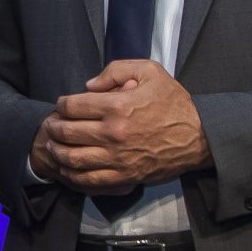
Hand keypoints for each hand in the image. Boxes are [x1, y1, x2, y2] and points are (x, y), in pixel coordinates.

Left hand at [36, 59, 210, 191]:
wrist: (200, 137)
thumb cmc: (174, 103)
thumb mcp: (150, 72)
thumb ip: (116, 70)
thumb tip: (88, 86)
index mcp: (119, 107)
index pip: (73, 106)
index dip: (62, 104)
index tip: (62, 104)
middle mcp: (114, 134)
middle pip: (67, 132)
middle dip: (53, 127)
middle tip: (51, 125)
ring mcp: (118, 158)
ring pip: (72, 159)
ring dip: (57, 151)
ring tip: (53, 145)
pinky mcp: (124, 176)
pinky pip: (88, 180)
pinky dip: (72, 174)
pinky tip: (68, 167)